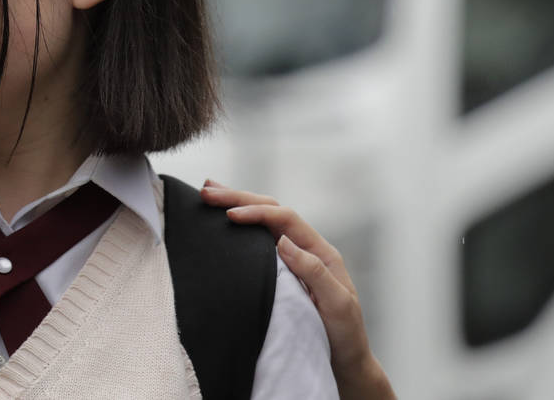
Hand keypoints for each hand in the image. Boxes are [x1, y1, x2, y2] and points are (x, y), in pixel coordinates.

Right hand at [200, 180, 395, 399]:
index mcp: (320, 252)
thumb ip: (314, 271)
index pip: (284, 220)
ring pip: (264, 221)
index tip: (229, 215)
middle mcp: (306, 249)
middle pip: (271, 212)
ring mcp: (294, 258)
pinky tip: (224, 218)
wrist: (346, 361)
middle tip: (208, 191)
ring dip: (238, 204)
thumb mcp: (337, 305)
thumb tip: (283, 241)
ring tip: (210, 192)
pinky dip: (241, 224)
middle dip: (240, 198)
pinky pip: (259, 240)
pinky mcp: (282, 271)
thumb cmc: (345, 335)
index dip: (256, 212)